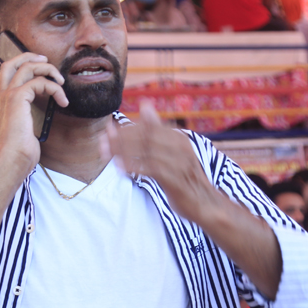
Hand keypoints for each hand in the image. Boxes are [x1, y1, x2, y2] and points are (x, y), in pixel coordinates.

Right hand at [0, 51, 67, 171]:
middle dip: (30, 56)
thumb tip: (44, 109)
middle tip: (47, 60)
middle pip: (12, 62)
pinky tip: (62, 102)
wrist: (13, 159)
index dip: (22, 64)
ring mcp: (8, 95)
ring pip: (27, 67)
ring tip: (61, 82)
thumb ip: (29, 114)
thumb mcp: (26, 127)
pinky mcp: (18, 98)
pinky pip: (40, 82)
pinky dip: (55, 89)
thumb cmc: (20, 150)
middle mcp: (2, 95)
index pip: (7, 73)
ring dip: (48, 69)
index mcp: (2, 101)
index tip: (40, 66)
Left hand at [103, 100, 217, 223]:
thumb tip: (145, 104)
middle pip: (145, 137)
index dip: (126, 128)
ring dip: (124, 152)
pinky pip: (151, 170)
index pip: (148, 127)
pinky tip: (120, 168)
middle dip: (121, 138)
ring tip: (105, 153)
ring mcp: (178, 163)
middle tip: (102, 141)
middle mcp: (179, 147)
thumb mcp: (171, 150)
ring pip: (146, 152)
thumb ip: (156, 130)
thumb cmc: (184, 177)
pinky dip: (134, 167)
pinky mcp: (175, 180)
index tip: (107, 129)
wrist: (205, 203)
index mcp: (178, 138)